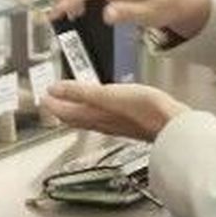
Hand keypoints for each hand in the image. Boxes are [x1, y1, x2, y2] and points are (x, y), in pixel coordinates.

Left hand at [42, 81, 188, 141]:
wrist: (174, 126)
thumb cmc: (145, 109)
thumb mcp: (108, 95)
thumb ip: (80, 92)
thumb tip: (54, 90)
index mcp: (94, 116)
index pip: (65, 112)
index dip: (52, 104)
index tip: (41, 95)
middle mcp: (102, 123)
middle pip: (74, 117)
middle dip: (61, 108)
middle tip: (50, 99)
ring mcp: (116, 124)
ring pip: (88, 118)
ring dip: (76, 110)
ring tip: (69, 101)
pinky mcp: (129, 122)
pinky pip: (103, 117)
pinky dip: (94, 110)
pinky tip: (101, 105)